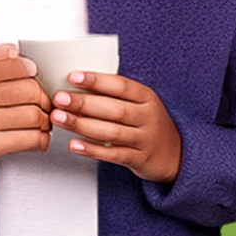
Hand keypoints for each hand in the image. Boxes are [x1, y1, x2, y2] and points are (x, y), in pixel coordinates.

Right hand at [0, 45, 51, 168]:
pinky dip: (40, 139)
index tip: (35, 80)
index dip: (34, 73)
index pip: (19, 67)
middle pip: (31, 92)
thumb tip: (15, 49)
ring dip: (45, 121)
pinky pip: (30, 140)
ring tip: (42, 121)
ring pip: (35, 117)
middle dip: (45, 99)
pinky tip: (36, 136)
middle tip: (45, 104)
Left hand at [46, 70, 182, 182]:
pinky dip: (92, 150)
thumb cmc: (148, 123)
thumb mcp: (140, 104)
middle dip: (83, 103)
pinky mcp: (139, 159)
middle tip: (59, 99)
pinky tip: (74, 145)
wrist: (176, 154)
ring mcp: (145, 139)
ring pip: (111, 131)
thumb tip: (76, 82)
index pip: (121, 85)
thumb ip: (115, 94)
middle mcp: (148, 117)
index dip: (97, 81)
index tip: (73, 77)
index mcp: (147, 97)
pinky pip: (113, 154)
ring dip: (82, 125)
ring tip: (59, 118)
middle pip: (114, 108)